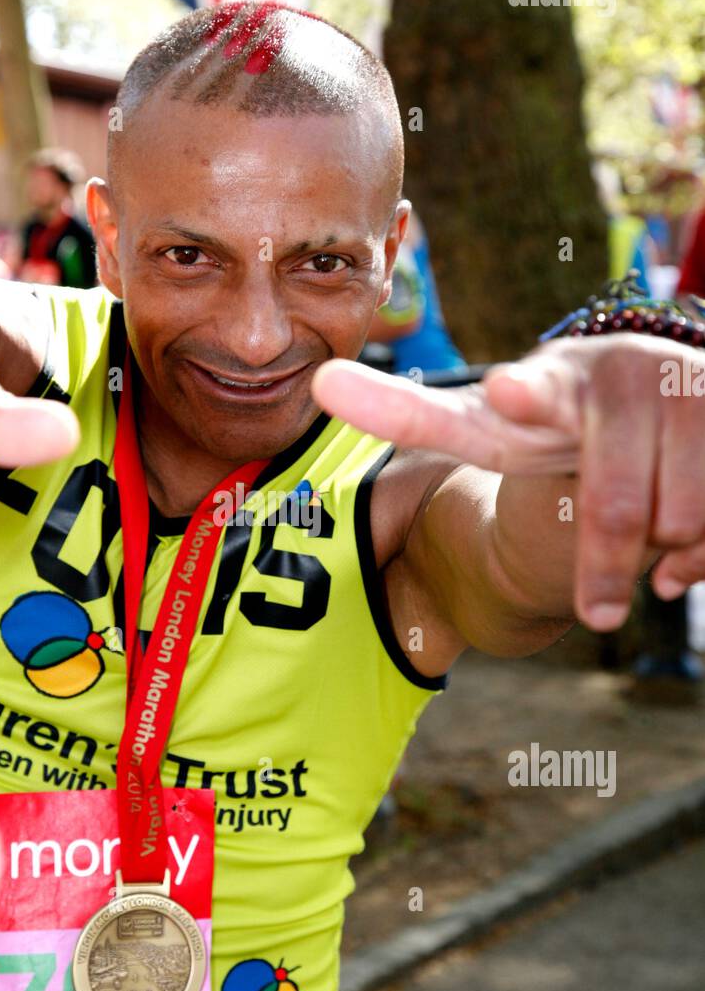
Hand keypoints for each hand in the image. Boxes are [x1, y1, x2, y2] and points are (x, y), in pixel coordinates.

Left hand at [312, 334, 704, 629]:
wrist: (670, 400)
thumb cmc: (565, 424)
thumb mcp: (493, 426)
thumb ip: (418, 416)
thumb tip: (323, 385)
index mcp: (546, 383)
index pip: (530, 397)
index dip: (526, 402)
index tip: (506, 397)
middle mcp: (616, 374)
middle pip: (611, 507)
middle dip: (603, 568)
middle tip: (598, 616)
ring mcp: (682, 390)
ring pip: (675, 516)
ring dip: (658, 549)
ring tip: (647, 534)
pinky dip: (698, 553)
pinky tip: (680, 552)